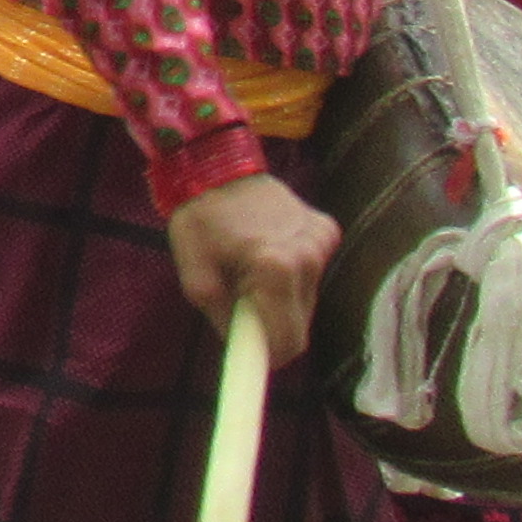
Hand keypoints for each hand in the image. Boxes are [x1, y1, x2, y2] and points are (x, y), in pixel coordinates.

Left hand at [163, 171, 338, 358]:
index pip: (287, 341)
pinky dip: (292, 274)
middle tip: (242, 310)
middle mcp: (308, 257)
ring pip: (308, 299)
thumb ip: (218, 315)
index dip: (269, 356)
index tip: (252, 359)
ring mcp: (322, 242)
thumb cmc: (200, 217)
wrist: (217, 163)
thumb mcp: (194, 273)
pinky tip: (268, 252)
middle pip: (301, 324)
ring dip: (281, 301)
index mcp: (275, 268)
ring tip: (250, 274)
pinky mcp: (327, 230)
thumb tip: (239, 344)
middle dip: (272, 327)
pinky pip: (313, 272)